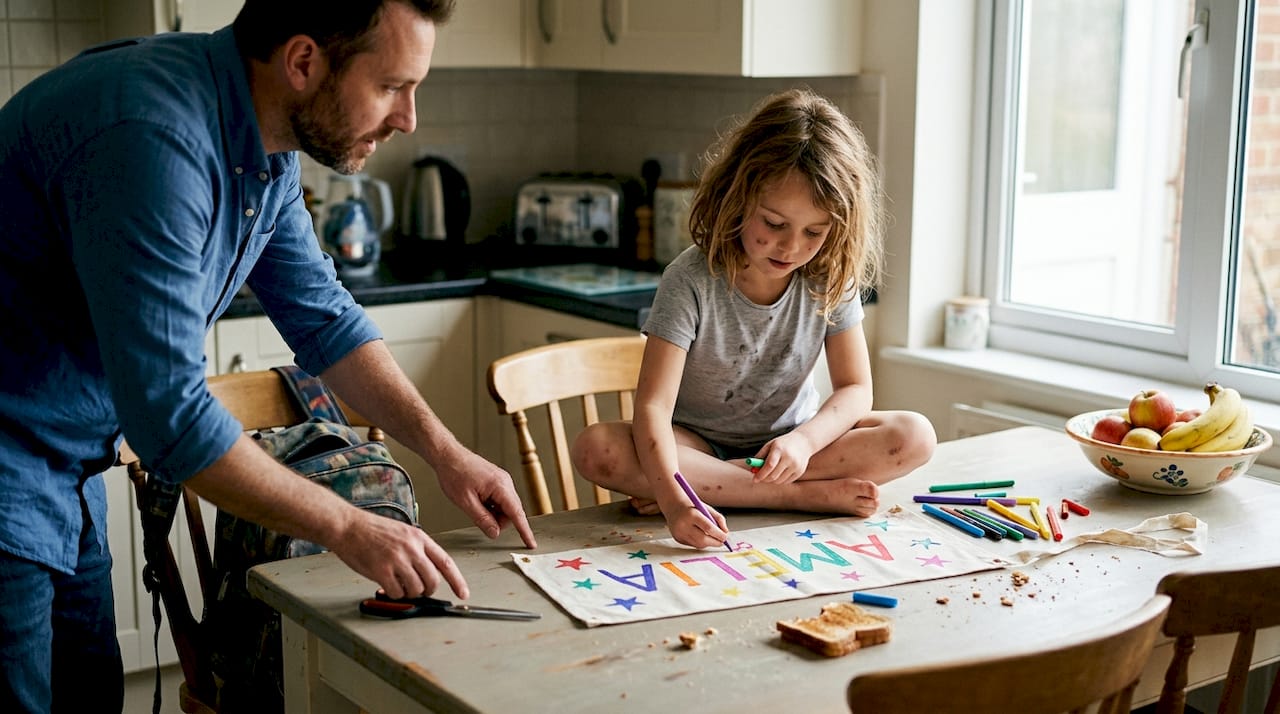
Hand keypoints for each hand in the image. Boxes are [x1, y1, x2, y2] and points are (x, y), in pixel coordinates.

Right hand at [329, 510, 468, 599]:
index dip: (457, 581)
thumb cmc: (371, 529)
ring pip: (416, 589)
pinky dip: (394, 594)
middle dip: (428, 590)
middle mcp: (412, 548)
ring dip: (409, 592)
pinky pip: (397, 593)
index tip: (463, 593)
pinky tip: (387, 585)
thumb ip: (416, 551)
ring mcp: (397, 560)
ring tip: (397, 583)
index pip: (445, 562)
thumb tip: (426, 573)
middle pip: (433, 581)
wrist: (347, 526)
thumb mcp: (402, 533)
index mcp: (419, 538)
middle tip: (418, 590)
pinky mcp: (382, 570)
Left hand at [434, 447, 536, 548]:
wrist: (448, 456)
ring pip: (506, 507)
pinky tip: (478, 501)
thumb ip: (482, 519)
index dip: (524, 530)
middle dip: (499, 521)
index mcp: (500, 486)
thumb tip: (495, 533)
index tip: (531, 544)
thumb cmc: (454, 474)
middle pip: (512, 512)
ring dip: (493, 513)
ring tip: (475, 505)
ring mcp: (502, 481)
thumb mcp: (465, 502)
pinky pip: (500, 500)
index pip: (517, 513)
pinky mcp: (497, 481)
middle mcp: (505, 482)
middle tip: (479, 519)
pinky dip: (491, 506)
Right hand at [663, 501, 728, 549]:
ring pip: (698, 544)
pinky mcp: (677, 538)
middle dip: (715, 542)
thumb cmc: (692, 507)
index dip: (719, 534)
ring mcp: (679, 533)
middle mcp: (683, 525)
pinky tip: (702, 537)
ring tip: (713, 539)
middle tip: (722, 541)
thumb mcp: (706, 508)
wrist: (673, 506)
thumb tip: (725, 532)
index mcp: (691, 514)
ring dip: (708, 543)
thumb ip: (718, 519)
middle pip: (702, 540)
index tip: (725, 536)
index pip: (708, 528)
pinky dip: (700, 543)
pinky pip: (693, 545)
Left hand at [751, 432, 814, 484]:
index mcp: (779, 449)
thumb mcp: (770, 445)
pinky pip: (786, 481)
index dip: (760, 474)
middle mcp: (789, 458)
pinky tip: (779, 472)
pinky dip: (779, 480)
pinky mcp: (800, 471)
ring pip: (779, 481)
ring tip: (770, 473)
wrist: (803, 442)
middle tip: (759, 478)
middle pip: (773, 475)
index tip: (754, 479)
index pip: (769, 465)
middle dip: (764, 479)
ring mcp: (796, 465)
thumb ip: (760, 456)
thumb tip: (752, 470)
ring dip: (771, 480)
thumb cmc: (782, 444)